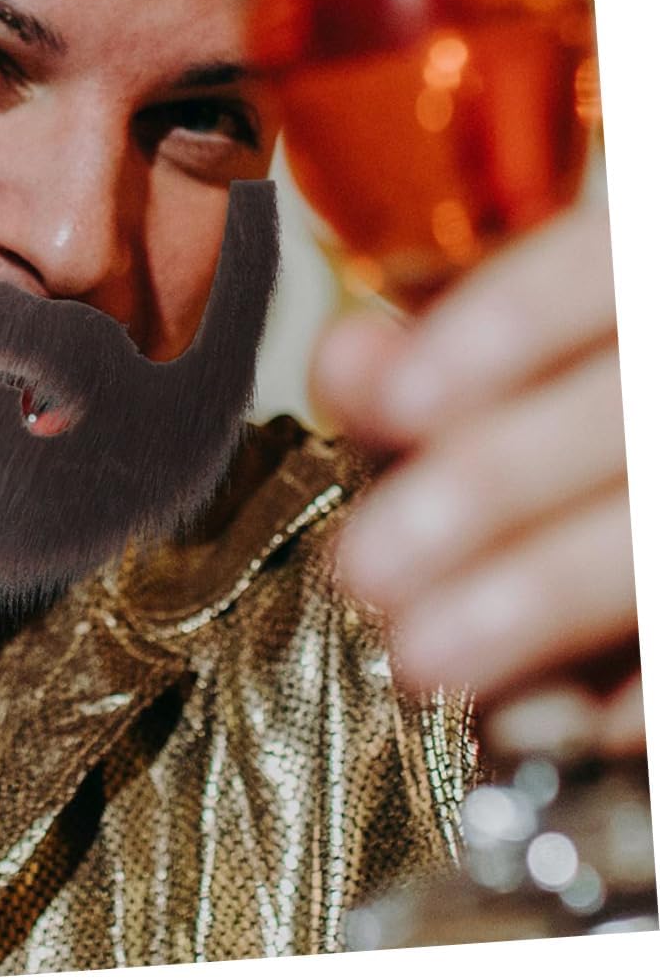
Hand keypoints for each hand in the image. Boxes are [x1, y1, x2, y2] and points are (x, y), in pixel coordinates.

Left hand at [310, 202, 642, 758]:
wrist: (623, 461)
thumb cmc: (559, 406)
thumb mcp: (496, 363)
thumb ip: (423, 359)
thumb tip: (349, 362)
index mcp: (645, 267)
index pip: (603, 257)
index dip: (511, 320)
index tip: (401, 400)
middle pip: (629, 408)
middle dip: (493, 483)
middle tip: (366, 566)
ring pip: (651, 539)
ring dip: (541, 599)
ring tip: (424, 658)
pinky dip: (638, 690)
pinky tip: (561, 721)